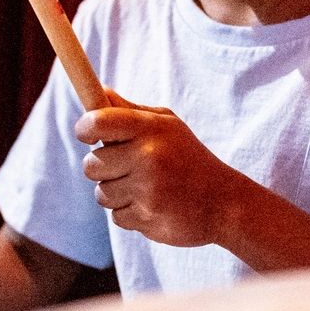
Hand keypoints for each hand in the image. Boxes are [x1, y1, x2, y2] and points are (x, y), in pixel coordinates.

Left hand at [74, 92, 253, 247]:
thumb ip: (128, 111)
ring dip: (117, 193)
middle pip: (91, 164)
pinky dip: (131, 214)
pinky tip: (154, 206)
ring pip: (102, 193)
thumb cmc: (188, 158)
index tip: (87, 134)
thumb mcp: (166, 126)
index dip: (85, 128)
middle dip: (102, 168)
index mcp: (151, 128)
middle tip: (127, 167)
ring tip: (146, 188)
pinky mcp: (148, 218)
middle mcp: (148, 156)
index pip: (97, 122)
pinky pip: (116, 217)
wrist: (225, 203)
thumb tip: (97, 92)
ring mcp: (148, 189)